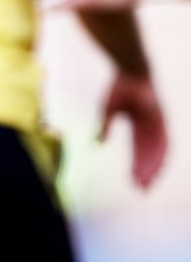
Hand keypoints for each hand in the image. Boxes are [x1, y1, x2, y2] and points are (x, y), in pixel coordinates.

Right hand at [99, 71, 167, 187]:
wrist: (130, 71)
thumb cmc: (119, 87)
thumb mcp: (107, 110)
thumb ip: (105, 127)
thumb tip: (98, 144)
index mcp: (138, 125)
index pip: (139, 151)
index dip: (136, 166)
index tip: (132, 183)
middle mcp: (151, 128)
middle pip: (150, 155)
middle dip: (146, 172)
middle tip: (141, 190)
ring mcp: (158, 125)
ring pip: (158, 153)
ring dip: (153, 168)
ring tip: (146, 183)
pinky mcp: (162, 121)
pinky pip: (164, 143)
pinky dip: (159, 156)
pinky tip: (155, 168)